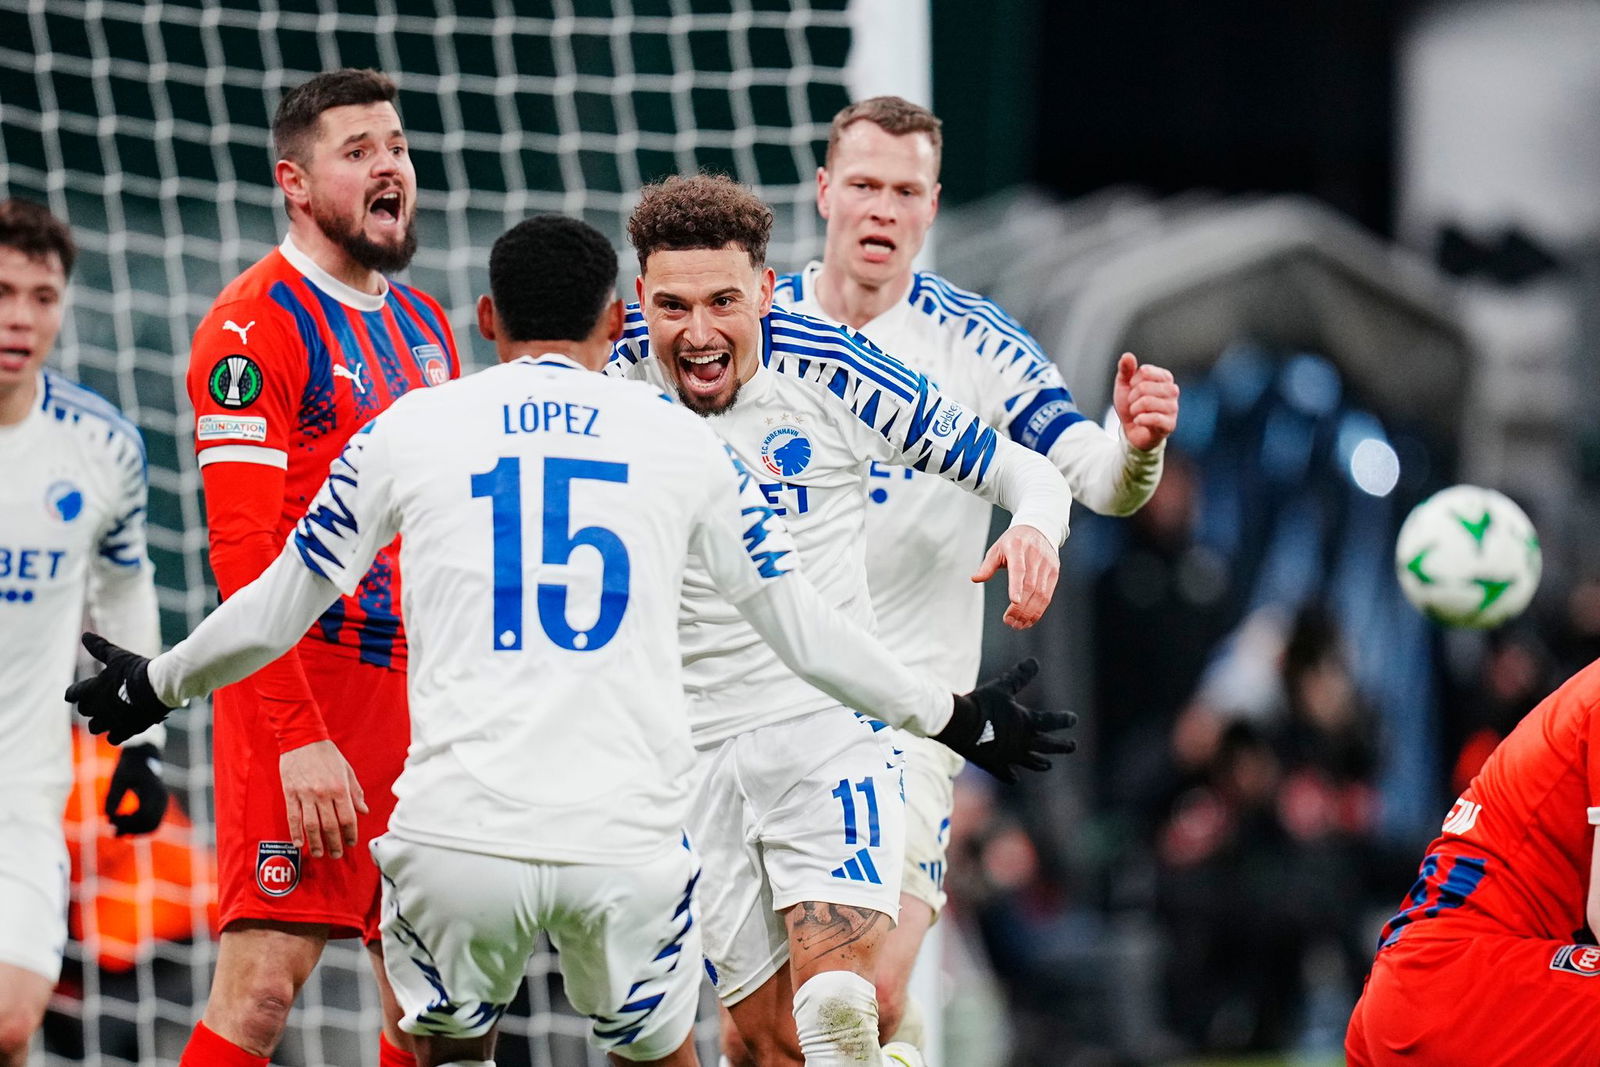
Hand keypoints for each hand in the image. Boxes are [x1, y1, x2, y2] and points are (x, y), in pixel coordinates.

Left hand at [65, 633, 172, 744]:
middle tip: (104, 699)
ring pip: (95, 728)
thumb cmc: (136, 669)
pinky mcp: (126, 730)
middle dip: (91, 706)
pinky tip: (124, 725)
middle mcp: (96, 709)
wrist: (160, 687)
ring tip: (113, 714)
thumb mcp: (117, 656)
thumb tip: (85, 635)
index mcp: (90, 690)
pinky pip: (113, 739)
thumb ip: (99, 647)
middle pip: (84, 711)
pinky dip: (116, 734)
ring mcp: (110, 721)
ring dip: (101, 722)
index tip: (81, 691)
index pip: (71, 695)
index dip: (75, 692)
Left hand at [105, 743, 168, 836]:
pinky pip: (153, 823)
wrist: (143, 757)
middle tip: (113, 832)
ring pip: (153, 826)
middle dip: (131, 830)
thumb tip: (107, 817)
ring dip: (136, 832)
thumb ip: (113, 798)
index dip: (126, 822)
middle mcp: (161, 798)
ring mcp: (163, 803)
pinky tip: (125, 827)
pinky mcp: (160, 806)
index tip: (110, 820)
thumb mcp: (117, 779)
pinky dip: (140, 829)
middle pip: (149, 823)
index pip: (143, 815)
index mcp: (152, 790)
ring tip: (117, 832)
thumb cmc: (129, 767)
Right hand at [279, 739, 368, 859]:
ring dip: (316, 842)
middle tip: (336, 854)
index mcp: (339, 788)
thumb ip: (355, 792)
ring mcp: (305, 795)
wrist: (303, 739)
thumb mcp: (347, 770)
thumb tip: (363, 810)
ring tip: (320, 853)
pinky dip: (296, 832)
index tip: (351, 842)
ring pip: (311, 825)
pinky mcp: (290, 793)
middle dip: (334, 843)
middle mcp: (323, 794)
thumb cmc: (327, 754)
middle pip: (330, 825)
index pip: (347, 818)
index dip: (350, 834)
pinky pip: (293, 817)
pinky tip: (300, 843)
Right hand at [934, 658, 1075, 782]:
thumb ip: (1019, 676)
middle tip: (1073, 746)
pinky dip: (1011, 775)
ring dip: (1041, 763)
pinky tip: (1014, 777)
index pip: (1052, 721)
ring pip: (1031, 762)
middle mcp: (1023, 743)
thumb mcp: (1001, 687)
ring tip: (1049, 765)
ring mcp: (1009, 757)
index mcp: (1027, 724)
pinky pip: (1007, 773)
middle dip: (1062, 746)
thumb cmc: (982, 704)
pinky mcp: (994, 765)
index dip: (1064, 720)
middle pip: (1048, 746)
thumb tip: (1035, 661)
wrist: (959, 725)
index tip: (1074, 719)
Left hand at [970, 525, 1058, 628]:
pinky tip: (1029, 619)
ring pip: (1041, 593)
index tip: (1014, 601)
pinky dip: (1039, 610)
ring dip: (1030, 612)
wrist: (1038, 528)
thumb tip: (975, 579)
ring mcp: (1047, 564)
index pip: (1019, 569)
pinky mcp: (1054, 572)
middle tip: (1009, 622)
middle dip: (1021, 608)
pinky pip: (1048, 595)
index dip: (1016, 586)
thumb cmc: (1013, 541)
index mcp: (1017, 547)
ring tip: (1018, 624)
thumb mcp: (997, 548)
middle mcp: (1035, 556)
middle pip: (1030, 586)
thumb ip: (987, 565)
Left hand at [1112, 353, 1178, 451]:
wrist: (1132, 430)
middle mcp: (1172, 390)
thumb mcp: (1124, 386)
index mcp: (1164, 377)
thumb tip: (1127, 356)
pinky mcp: (1170, 424)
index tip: (1132, 389)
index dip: (1132, 381)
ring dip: (1134, 409)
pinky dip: (1140, 419)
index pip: (1145, 371)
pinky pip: (1154, 418)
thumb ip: (1126, 370)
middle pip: (1144, 387)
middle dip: (1132, 397)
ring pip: (1147, 402)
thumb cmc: (1131, 405)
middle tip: (1133, 404)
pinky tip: (1138, 421)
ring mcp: (1173, 408)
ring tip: (1137, 413)